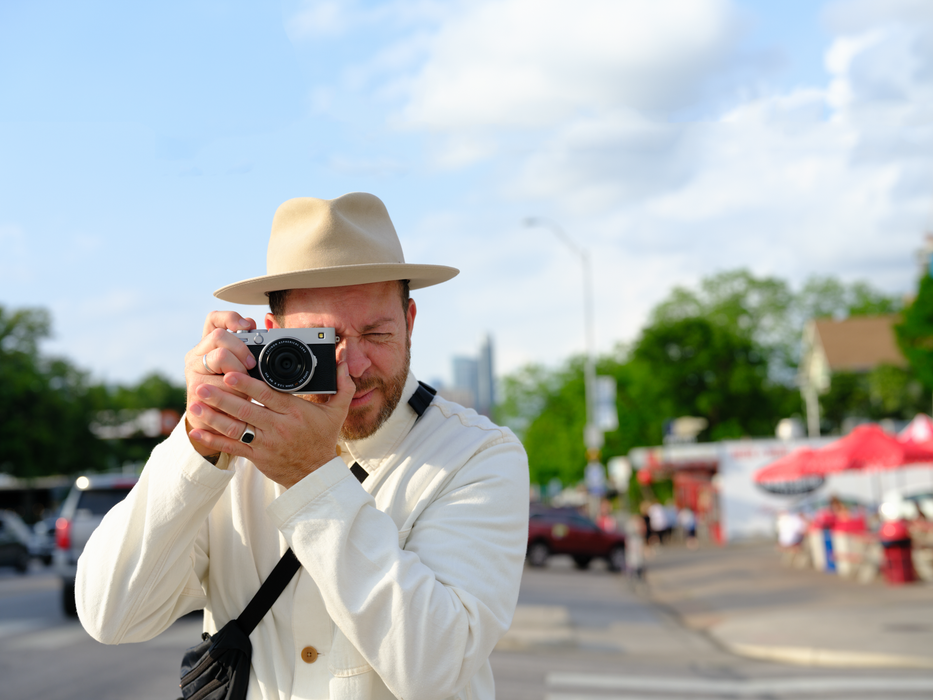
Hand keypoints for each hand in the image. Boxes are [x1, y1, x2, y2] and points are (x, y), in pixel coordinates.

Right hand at [184, 311, 257, 456]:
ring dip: (240, 375)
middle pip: (219, 337)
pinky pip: (222, 385)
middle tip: (251, 365)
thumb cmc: (232, 391)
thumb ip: (246, 346)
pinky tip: (241, 399)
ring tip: (245, 387)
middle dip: (241, 350)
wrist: (213, 423)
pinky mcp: (194, 392)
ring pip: (222, 360)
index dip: (231, 318)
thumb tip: (255, 322)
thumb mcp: (241, 369)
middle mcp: (195, 357)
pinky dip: (236, 393)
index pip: (213, 319)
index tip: (248, 326)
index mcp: (206, 346)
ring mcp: (192, 374)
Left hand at [187, 362, 354, 486]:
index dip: (248, 385)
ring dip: (213, 417)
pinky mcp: (256, 457)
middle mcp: (278, 428)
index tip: (231, 373)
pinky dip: (213, 439)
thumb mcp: (338, 410)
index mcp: (295, 413)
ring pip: (236, 428)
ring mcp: (265, 444)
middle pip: (247, 411)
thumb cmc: (323, 438)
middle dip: (223, 398)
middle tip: (204, 386)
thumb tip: (344, 353)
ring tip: (195, 404)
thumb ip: (341, 382)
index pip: (268, 396)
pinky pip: (231, 448)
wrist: (315, 474)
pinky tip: (196, 430)